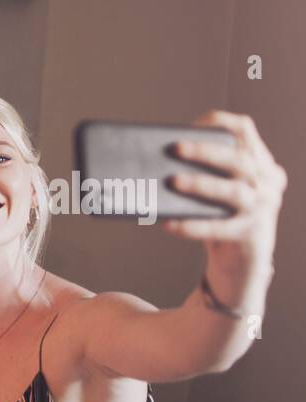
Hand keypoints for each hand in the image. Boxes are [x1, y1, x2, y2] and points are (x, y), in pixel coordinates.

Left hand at [164, 111, 286, 276]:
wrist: (243, 259)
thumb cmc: (223, 216)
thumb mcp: (221, 189)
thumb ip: (204, 172)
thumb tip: (154, 162)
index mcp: (261, 163)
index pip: (246, 130)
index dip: (220, 123)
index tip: (191, 124)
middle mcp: (267, 182)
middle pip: (238, 160)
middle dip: (206, 151)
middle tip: (175, 148)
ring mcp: (262, 208)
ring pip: (234, 191)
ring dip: (201, 184)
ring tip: (172, 181)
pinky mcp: (250, 234)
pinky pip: (219, 229)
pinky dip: (192, 226)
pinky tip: (168, 224)